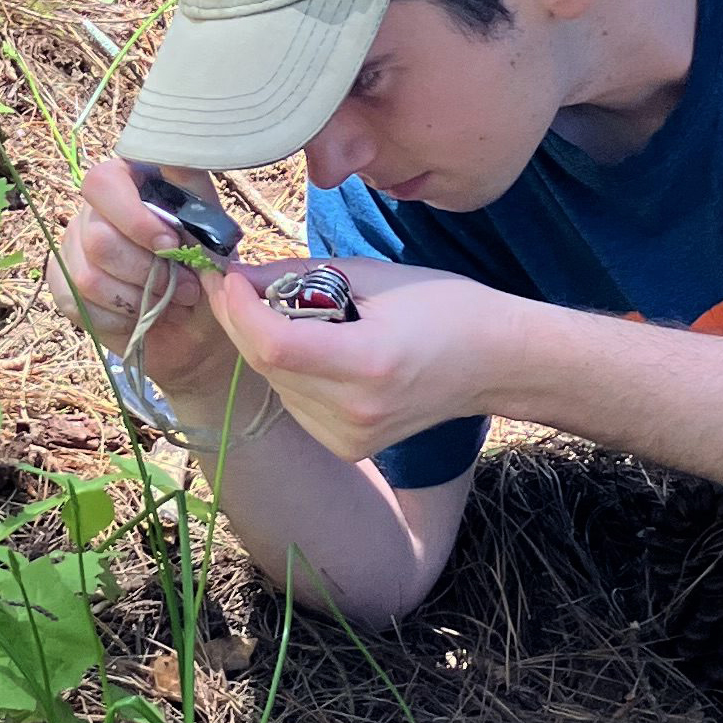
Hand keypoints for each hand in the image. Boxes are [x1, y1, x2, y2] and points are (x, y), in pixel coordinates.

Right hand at [49, 157, 246, 394]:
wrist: (196, 325)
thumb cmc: (204, 269)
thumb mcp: (212, 230)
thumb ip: (195, 196)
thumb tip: (176, 162)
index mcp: (127, 182)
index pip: (104, 183)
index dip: (134, 219)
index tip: (170, 245)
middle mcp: (93, 210)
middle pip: (98, 239)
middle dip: (147, 272)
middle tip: (185, 288)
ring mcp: (73, 247)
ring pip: (88, 278)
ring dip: (138, 300)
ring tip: (170, 304)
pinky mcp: (63, 284)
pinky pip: (79, 305)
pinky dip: (120, 319)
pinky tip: (142, 316)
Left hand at [199, 257, 516, 462]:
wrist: (494, 364)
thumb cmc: (445, 307)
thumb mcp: (375, 275)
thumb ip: (302, 276)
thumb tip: (241, 276)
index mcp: (368, 363)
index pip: (274, 344)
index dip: (239, 308)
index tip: (228, 275)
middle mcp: (355, 411)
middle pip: (265, 364)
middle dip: (240, 319)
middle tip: (237, 283)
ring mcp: (351, 437)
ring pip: (274, 383)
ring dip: (265, 344)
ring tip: (293, 313)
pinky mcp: (347, 447)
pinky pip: (293, 402)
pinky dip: (289, 371)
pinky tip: (315, 349)